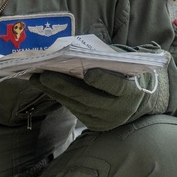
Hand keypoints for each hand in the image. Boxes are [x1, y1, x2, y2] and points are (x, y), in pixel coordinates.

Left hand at [32, 65, 168, 130]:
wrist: (139, 99)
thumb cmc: (127, 73)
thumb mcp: (123, 63)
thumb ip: (106, 58)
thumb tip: (75, 50)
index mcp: (132, 91)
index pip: (117, 87)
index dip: (103, 80)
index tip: (87, 72)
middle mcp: (119, 110)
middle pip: (89, 98)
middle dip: (64, 86)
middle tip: (44, 74)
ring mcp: (106, 120)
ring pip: (77, 106)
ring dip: (55, 92)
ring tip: (37, 79)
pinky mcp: (95, 125)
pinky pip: (75, 110)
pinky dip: (60, 98)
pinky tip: (47, 87)